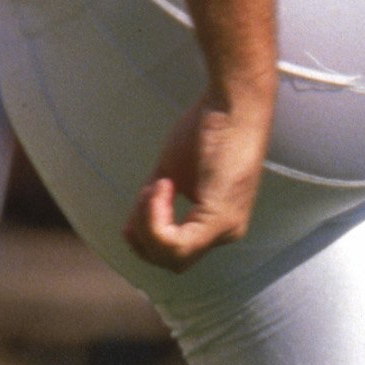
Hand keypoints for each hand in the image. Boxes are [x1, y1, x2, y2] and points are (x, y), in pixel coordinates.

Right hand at [125, 95, 272, 268]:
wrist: (233, 102)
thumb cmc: (206, 128)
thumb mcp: (172, 173)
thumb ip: (156, 205)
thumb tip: (132, 230)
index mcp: (218, 223)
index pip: (173, 251)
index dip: (148, 228)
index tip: (150, 188)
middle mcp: (227, 233)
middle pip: (170, 261)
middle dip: (144, 232)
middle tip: (148, 191)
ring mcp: (226, 229)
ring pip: (170, 258)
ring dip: (149, 223)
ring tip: (159, 185)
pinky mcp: (221, 219)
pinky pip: (175, 245)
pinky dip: (156, 218)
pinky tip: (164, 185)